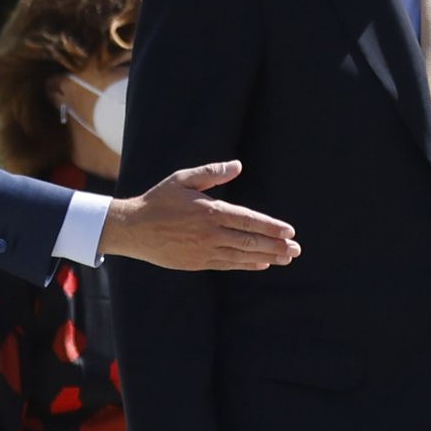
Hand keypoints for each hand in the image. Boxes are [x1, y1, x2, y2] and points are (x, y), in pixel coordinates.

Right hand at [102, 162, 300, 270]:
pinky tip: (261, 264)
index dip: (271, 227)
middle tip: (296, 249)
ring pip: (242, 256)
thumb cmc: (159, 200)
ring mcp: (204, 251)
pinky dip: (247, 265)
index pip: (249, 220)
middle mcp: (210, 234)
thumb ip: (212, 172)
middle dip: (277, 245)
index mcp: (210, 211)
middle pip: (251, 241)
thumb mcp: (183, 179)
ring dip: (267, 257)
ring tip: (286, 259)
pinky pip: (228, 265)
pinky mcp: (197, 262)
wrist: (133, 229)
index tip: (289, 231)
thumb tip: (238, 165)